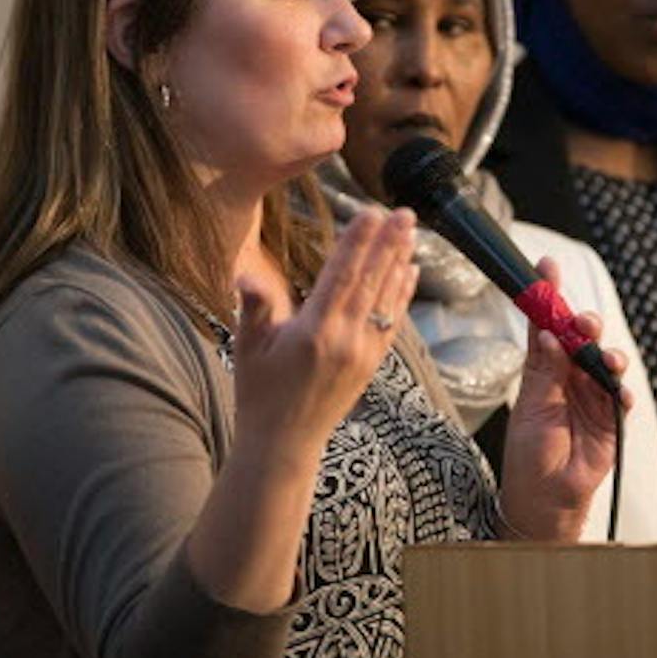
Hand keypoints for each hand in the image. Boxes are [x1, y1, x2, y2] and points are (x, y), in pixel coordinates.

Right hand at [231, 208, 417, 460]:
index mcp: (314, 332)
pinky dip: (402, 293)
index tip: (370, 213)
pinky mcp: (372, 363)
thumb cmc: (259, 393)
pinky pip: (392, 320)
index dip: (357, 242)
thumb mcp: (248, 348)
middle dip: (388, 243)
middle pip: (371, 281)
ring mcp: (363, 352)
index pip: (341, 276)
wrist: (284, 445)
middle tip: (403, 212)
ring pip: (387, 298)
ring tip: (411, 231)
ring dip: (400, 261)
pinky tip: (410, 271)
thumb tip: (245, 276)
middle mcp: (345, 340)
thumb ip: (254, 307)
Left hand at [498, 257, 629, 539]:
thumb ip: (543, 371)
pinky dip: (621, 390)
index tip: (547, 267)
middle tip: (581, 322)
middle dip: (584, 323)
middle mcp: (569, 376)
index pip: (547, 325)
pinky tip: (616, 390)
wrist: (543, 498)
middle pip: (581, 338)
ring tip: (603, 357)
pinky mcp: (610, 419)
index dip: (549, 296)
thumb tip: (546, 332)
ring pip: (606, 362)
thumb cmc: (529, 454)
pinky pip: (620, 397)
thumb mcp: (530, 409)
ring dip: (607, 354)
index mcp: (544, 369)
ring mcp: (592, 396)